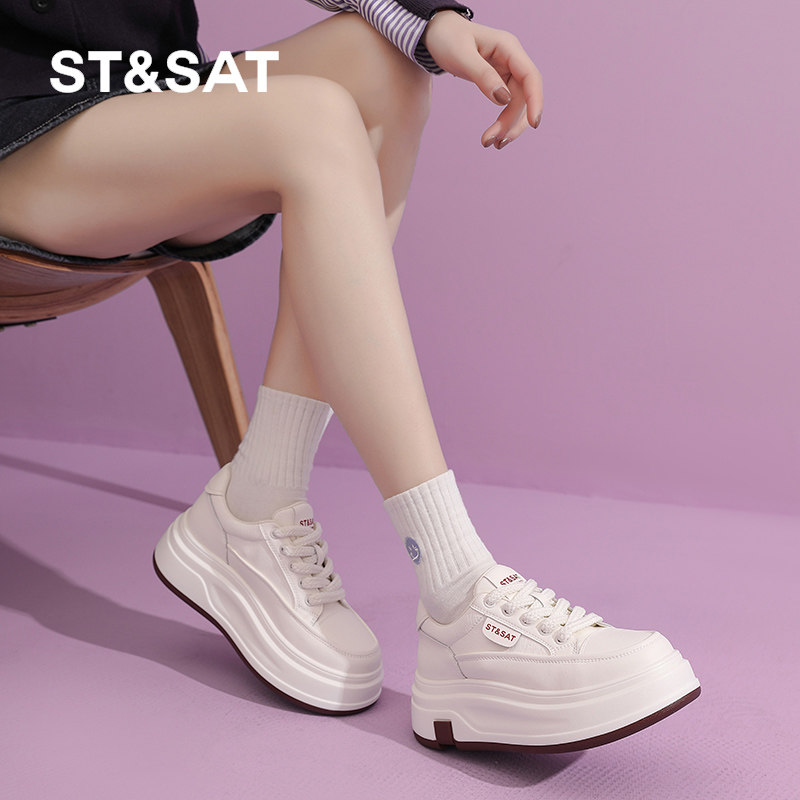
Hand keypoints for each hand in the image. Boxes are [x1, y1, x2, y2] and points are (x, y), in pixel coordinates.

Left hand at [422, 11, 542, 148]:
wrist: (437, 34)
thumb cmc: (447, 39)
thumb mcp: (461, 56)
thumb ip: (482, 75)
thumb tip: (503, 99)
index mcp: (508, 47)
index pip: (530, 76)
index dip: (535, 100)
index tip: (534, 124)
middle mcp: (512, 59)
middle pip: (523, 96)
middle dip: (510, 122)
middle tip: (492, 142)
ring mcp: (507, 71)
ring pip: (517, 104)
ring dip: (508, 126)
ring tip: (491, 144)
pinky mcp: (500, 82)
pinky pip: (508, 105)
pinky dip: (503, 122)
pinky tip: (494, 136)